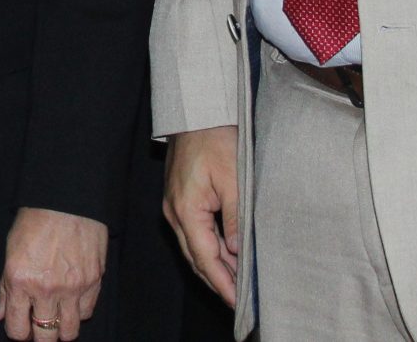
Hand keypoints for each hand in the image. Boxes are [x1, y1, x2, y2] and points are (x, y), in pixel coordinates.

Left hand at [0, 207, 106, 339]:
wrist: (66, 199)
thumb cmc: (35, 220)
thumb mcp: (10, 253)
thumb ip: (5, 289)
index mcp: (20, 281)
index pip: (17, 329)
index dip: (18, 332)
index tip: (20, 327)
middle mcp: (46, 289)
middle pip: (44, 338)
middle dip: (39, 337)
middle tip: (38, 327)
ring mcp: (72, 288)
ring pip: (69, 331)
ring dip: (61, 329)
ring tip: (56, 316)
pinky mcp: (93, 282)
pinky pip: (87, 312)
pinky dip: (79, 311)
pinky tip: (72, 299)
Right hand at [162, 127, 241, 306]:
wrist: (196, 113)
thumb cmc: (215, 139)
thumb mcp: (234, 179)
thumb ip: (235, 218)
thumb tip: (237, 252)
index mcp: (186, 210)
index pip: (205, 258)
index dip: (222, 282)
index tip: (237, 302)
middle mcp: (175, 213)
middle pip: (196, 258)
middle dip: (218, 281)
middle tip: (241, 300)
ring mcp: (175, 207)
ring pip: (195, 248)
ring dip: (215, 266)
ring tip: (237, 283)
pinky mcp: (180, 200)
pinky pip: (194, 234)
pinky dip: (210, 249)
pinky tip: (227, 256)